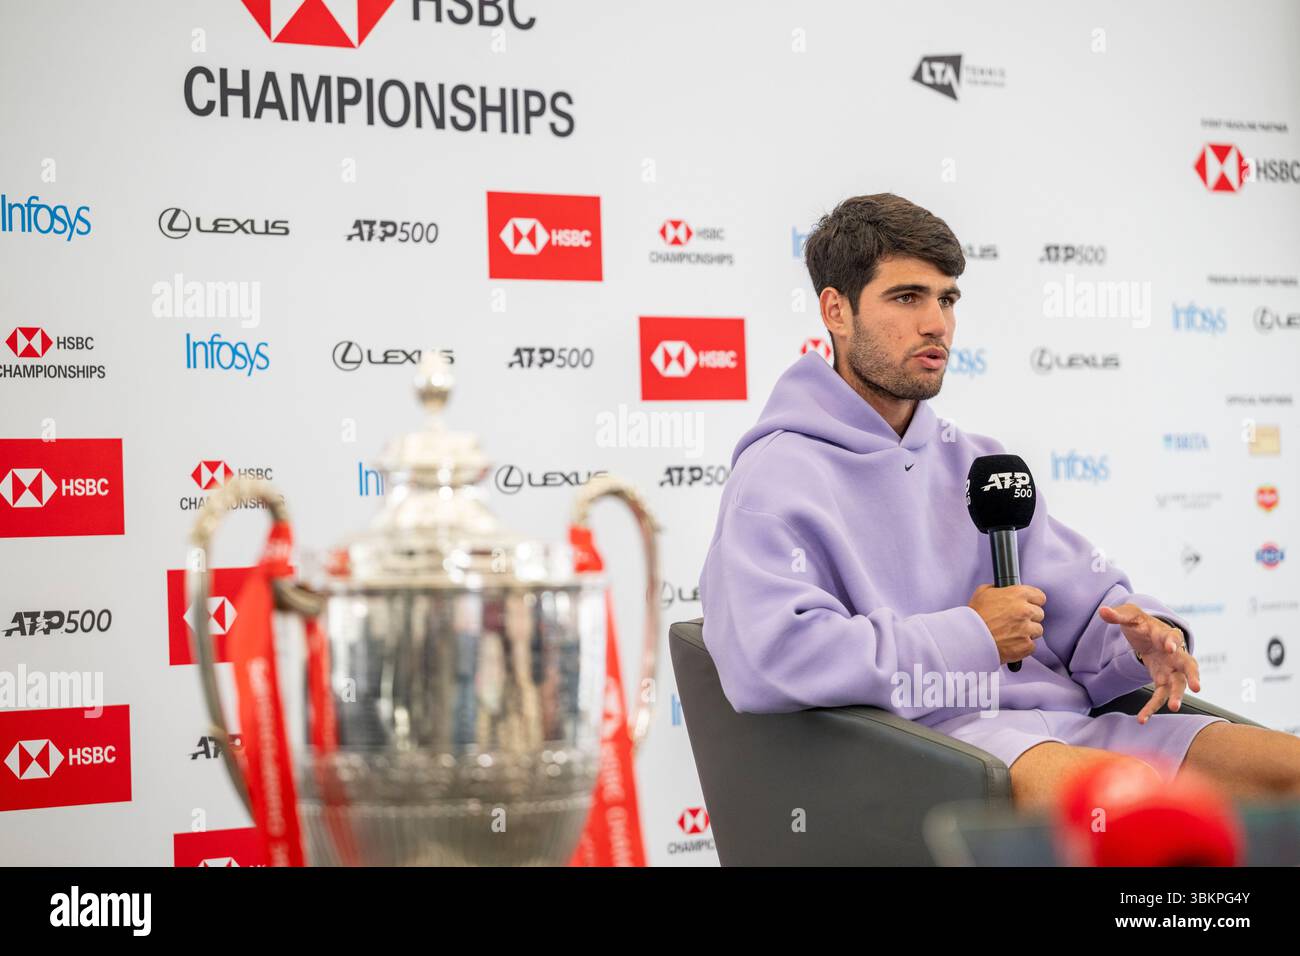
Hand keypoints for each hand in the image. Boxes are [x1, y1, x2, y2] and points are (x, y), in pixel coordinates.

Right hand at [968, 583, 1045, 664]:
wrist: (970, 639)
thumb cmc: (975, 616)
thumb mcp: (983, 593)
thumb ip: (998, 589)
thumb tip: (1003, 590)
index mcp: (1018, 594)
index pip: (1040, 597)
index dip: (1033, 601)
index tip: (1028, 605)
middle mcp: (1025, 610)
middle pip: (1039, 614)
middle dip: (1029, 617)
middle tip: (1015, 621)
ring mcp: (1027, 629)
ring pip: (1037, 630)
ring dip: (1028, 632)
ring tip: (1012, 633)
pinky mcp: (1026, 645)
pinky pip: (1031, 645)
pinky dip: (1023, 645)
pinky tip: (1011, 643)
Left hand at [1097, 603, 1200, 722]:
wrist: (1146, 633)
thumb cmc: (1140, 623)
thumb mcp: (1129, 616)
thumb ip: (1118, 615)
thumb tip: (1103, 611)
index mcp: (1166, 635)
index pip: (1173, 638)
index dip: (1172, 642)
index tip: (1170, 647)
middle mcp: (1175, 653)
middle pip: (1189, 664)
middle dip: (1193, 675)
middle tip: (1197, 687)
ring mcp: (1171, 669)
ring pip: (1179, 684)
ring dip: (1178, 695)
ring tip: (1174, 707)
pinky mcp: (1163, 680)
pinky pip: (1161, 695)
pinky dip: (1152, 707)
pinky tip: (1142, 719)